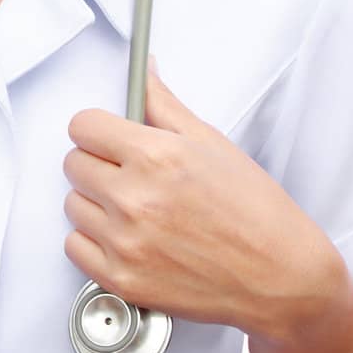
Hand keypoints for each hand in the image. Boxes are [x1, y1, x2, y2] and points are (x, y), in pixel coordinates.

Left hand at [62, 58, 343, 340]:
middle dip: (98, 163)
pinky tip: (126, 238)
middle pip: (74, 164)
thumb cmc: (256, 212)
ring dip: (96, 203)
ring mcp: (125, 242)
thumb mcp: (213, 143)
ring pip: (72, 205)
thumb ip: (165, 105)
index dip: (98, 129)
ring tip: (135, 209)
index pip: (83, 126)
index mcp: (156, 156)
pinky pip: (74, 247)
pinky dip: (94, 242)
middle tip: (129, 173)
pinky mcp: (122, 279)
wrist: (280, 278)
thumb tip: (145, 73)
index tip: (108, 137)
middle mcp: (135, 198)